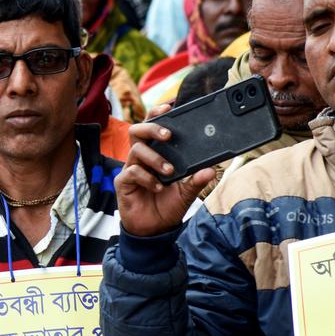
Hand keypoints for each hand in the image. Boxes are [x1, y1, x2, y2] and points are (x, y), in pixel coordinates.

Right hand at [116, 105, 215, 237]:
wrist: (154, 229)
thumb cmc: (167, 206)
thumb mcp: (187, 192)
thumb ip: (197, 180)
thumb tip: (211, 169)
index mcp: (155, 154)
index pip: (152, 128)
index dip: (156, 114)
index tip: (169, 106)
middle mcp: (141, 158)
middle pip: (137, 130)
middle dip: (152, 128)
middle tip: (168, 136)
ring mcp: (130, 169)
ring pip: (136, 150)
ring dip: (155, 158)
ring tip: (169, 172)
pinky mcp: (123, 183)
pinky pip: (132, 172)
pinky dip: (148, 178)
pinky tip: (159, 188)